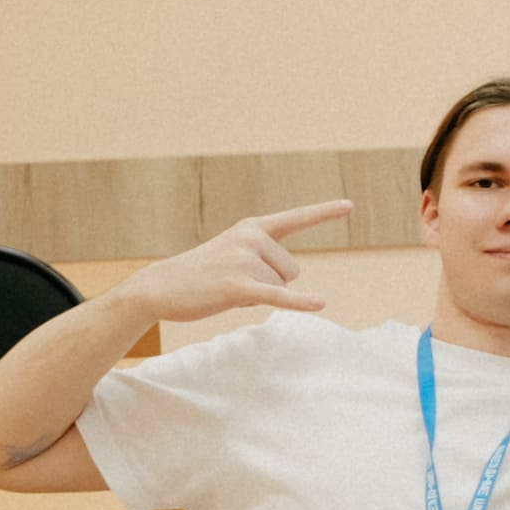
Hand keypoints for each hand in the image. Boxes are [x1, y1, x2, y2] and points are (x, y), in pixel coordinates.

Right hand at [121, 200, 346, 327]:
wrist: (160, 287)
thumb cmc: (203, 272)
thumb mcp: (235, 254)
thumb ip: (265, 257)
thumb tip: (289, 282)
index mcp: (252, 227)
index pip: (295, 219)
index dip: (324, 213)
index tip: (350, 205)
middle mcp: (251, 238)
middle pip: (292, 271)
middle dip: (269, 283)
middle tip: (233, 280)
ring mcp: (244, 261)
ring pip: (281, 289)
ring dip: (258, 296)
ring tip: (226, 289)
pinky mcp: (237, 287)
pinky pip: (278, 297)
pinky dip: (299, 303)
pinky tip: (320, 304)